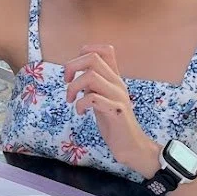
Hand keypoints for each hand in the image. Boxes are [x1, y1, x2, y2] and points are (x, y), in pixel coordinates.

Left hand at [63, 44, 159, 179]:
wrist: (130, 145)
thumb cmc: (113, 123)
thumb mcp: (101, 98)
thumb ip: (93, 85)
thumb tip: (76, 74)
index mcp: (114, 78)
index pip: (106, 50)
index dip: (86, 51)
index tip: (75, 69)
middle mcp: (117, 83)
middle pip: (93, 58)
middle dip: (72, 66)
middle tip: (66, 82)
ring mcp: (117, 96)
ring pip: (91, 76)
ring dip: (73, 87)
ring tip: (71, 100)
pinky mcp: (116, 111)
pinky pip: (93, 98)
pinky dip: (80, 104)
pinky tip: (80, 112)